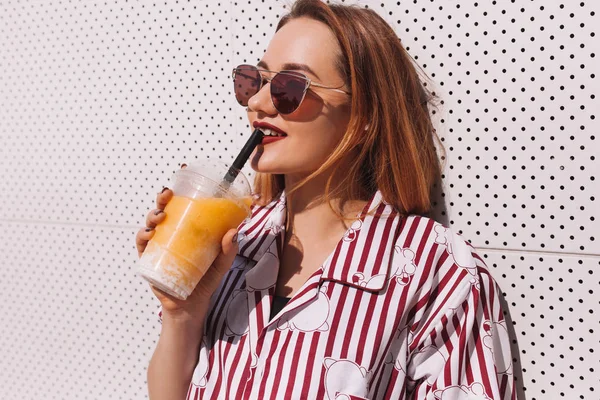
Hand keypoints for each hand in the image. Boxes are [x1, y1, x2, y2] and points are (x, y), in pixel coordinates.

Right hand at [135, 164, 239, 318]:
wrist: (191, 306)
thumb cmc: (206, 280)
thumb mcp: (222, 262)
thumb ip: (229, 249)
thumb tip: (235, 231)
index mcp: (188, 229)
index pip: (183, 204)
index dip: (181, 188)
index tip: (183, 171)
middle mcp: (172, 234)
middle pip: (164, 210)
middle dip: (162, 198)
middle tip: (168, 194)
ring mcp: (159, 246)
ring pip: (151, 224)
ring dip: (152, 215)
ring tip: (160, 215)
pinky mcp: (150, 260)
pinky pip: (143, 245)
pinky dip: (143, 237)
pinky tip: (148, 233)